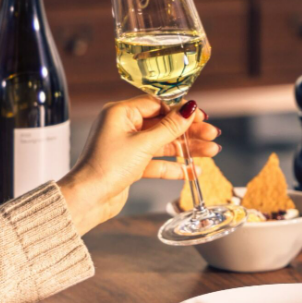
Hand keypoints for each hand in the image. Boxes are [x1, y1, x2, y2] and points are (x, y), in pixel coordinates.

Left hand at [58, 96, 220, 236]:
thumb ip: (170, 127)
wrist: (89, 198)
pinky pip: (158, 162)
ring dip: (187, 149)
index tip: (201, 116)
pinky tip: (193, 171)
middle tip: (212, 134)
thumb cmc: (107, 166)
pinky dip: (175, 166)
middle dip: (190, 131)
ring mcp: (128, 146)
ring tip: (212, 152)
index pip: (158, 104)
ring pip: (164, 144)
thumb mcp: (144, 144)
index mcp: (121, 113)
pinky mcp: (132, 165)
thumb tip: (189, 108)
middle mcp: (124, 127)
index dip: (181, 110)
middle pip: (164, 124)